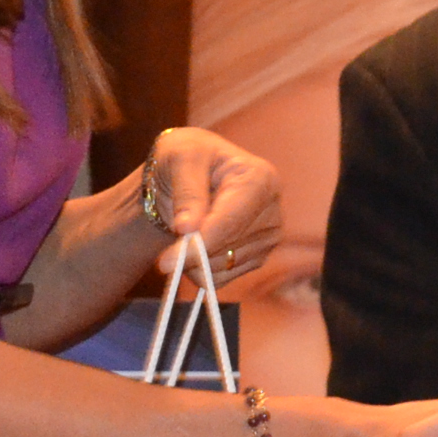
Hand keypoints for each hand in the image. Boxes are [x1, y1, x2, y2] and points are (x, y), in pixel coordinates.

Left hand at [144, 128, 284, 284]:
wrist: (190, 172)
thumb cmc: (187, 157)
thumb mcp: (179, 158)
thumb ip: (186, 191)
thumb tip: (188, 228)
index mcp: (261, 179)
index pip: (231, 222)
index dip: (199, 244)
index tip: (165, 262)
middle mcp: (272, 209)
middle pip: (228, 248)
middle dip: (192, 254)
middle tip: (165, 254)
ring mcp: (268, 236)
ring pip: (225, 268)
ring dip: (194, 263)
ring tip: (183, 237)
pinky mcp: (258, 256)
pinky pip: (225, 279)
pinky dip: (202, 271)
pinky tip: (195, 248)